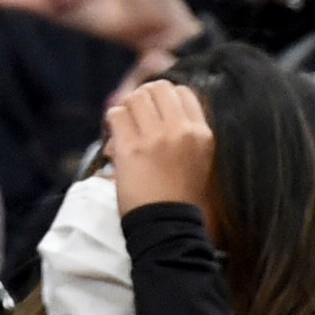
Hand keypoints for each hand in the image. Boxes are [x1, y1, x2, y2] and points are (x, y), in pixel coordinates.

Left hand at [104, 78, 214, 215]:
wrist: (168, 226)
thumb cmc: (181, 195)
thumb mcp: (200, 159)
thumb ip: (189, 130)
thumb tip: (168, 101)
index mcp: (202, 134)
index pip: (182, 92)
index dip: (164, 97)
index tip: (156, 110)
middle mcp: (180, 131)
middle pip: (157, 88)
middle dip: (144, 97)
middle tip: (138, 115)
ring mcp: (155, 139)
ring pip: (134, 97)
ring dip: (127, 108)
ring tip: (127, 125)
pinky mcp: (130, 148)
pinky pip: (116, 114)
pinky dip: (112, 120)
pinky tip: (116, 134)